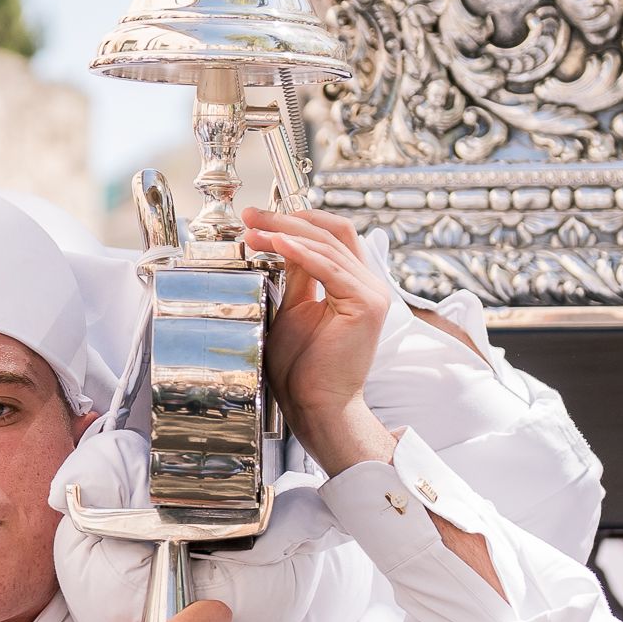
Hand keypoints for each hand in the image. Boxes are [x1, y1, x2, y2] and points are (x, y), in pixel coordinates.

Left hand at [246, 208, 394, 465]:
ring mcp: (372, 294)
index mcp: (355, 284)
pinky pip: (330, 268)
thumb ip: (297, 275)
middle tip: (250, 215)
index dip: (294, 222)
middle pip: (331, 233)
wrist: (316, 406)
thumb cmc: (302, 368)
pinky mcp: (367, 305)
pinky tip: (276, 243)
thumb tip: (283, 242)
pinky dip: (301, 253)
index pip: (330, 237)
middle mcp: (370, 285)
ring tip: (254, 229)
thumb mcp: (294, 308)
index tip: (256, 220)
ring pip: (329, 245)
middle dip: (286, 219)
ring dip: (286, 233)